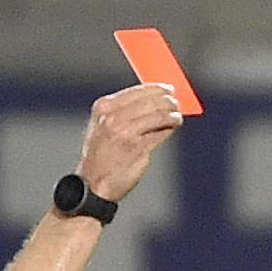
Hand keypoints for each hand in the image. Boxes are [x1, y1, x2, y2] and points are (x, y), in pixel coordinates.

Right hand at [75, 83, 183, 201]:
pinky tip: (175, 124)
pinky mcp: (138, 147)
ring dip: (171, 112)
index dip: (156, 88)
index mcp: (104, 107)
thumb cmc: (100, 156)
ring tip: (177, 114)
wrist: (94, 182)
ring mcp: (126, 131)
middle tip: (175, 101)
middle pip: (149, 101)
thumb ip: (123, 113)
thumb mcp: (103, 126)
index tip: (167, 88)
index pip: (136, 91)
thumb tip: (151, 104)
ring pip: (157, 114)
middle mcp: (114, 116)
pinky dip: (169, 126)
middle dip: (166, 99)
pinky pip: (159, 133)